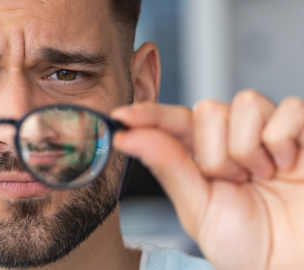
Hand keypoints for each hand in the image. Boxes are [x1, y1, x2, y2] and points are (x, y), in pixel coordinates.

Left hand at [112, 90, 303, 269]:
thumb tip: (128, 137)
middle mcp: (236, 138)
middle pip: (208, 110)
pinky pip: (289, 109)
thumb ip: (168, 167)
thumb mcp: (199, 209)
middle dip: (216, 152)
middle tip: (236, 181)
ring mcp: (271, 133)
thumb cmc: (250, 243)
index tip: (121, 116)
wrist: (293, 266)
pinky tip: (288, 166)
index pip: (173, 123)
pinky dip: (283, 140)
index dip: (149, 116)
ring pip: (245, 104)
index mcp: (204, 156)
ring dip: (248, 147)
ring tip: (262, 176)